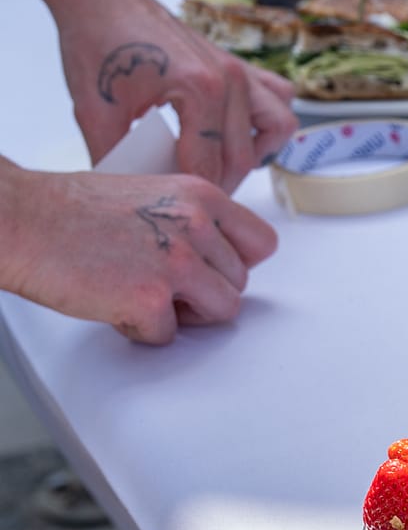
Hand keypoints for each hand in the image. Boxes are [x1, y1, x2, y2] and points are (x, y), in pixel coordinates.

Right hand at [0, 163, 276, 344]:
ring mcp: (177, 263)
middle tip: (160, 283)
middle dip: (204, 292)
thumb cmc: (68, 209)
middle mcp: (195, 226)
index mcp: (200, 197)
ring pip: (220, 312)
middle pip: (238, 284)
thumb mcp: (150, 195)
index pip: (262, 243)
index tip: (215, 270)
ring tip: (141, 294)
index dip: (237, 264)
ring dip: (184, 314)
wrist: (19, 218)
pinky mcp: (151, 299)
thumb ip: (189, 221)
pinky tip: (113, 303)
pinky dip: (141, 329)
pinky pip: (169, 335)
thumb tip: (215, 255)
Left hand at [56, 0, 296, 193]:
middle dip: (218, 184)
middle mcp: (231, 80)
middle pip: (242, 157)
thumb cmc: (97, 43)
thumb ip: (113, 158)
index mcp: (200, 91)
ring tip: (220, 161)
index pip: (207, 166)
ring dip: (254, 154)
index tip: (175, 208)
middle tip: (189, 193)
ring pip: (278, 129)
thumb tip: (127, 195)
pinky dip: (268, 121)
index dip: (191, 194)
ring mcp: (241, 70)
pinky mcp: (241, 64)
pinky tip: (238, 131)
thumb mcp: (94, 111)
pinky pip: (279, 100)